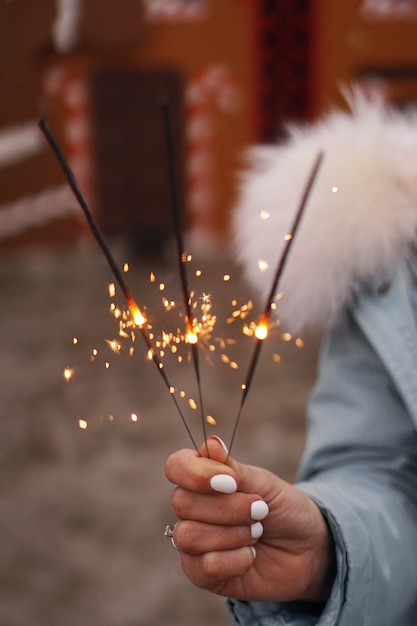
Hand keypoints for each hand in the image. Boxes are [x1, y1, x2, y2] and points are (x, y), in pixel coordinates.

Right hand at [165, 436, 335, 602]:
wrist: (309, 548)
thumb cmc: (283, 508)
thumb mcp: (263, 483)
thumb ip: (233, 468)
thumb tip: (210, 443)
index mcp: (202, 479)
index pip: (176, 467)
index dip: (197, 474)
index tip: (232, 483)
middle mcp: (192, 509)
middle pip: (182, 503)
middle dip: (228, 508)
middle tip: (260, 510)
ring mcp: (195, 543)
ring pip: (188, 536)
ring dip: (232, 535)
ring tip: (257, 532)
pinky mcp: (203, 574)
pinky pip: (202, 567)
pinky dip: (235, 560)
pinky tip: (251, 555)